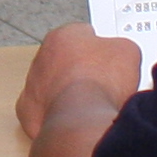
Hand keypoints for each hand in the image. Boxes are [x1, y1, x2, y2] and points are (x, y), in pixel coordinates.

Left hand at [17, 23, 143, 140]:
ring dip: (71, 94)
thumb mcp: (127, 51)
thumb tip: (120, 53)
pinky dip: (61, 116)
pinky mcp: (29, 111)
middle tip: (105, 84)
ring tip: (93, 106)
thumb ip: (119, 46)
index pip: (82, 35)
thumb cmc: (101, 82)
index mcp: (63, 35)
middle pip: (67, 61)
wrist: (83, 119)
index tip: (109, 58)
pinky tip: (78, 120)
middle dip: (84, 72)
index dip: (99, 48)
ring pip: (55, 87)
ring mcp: (32, 85)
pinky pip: (47, 111)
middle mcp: (41, 57)